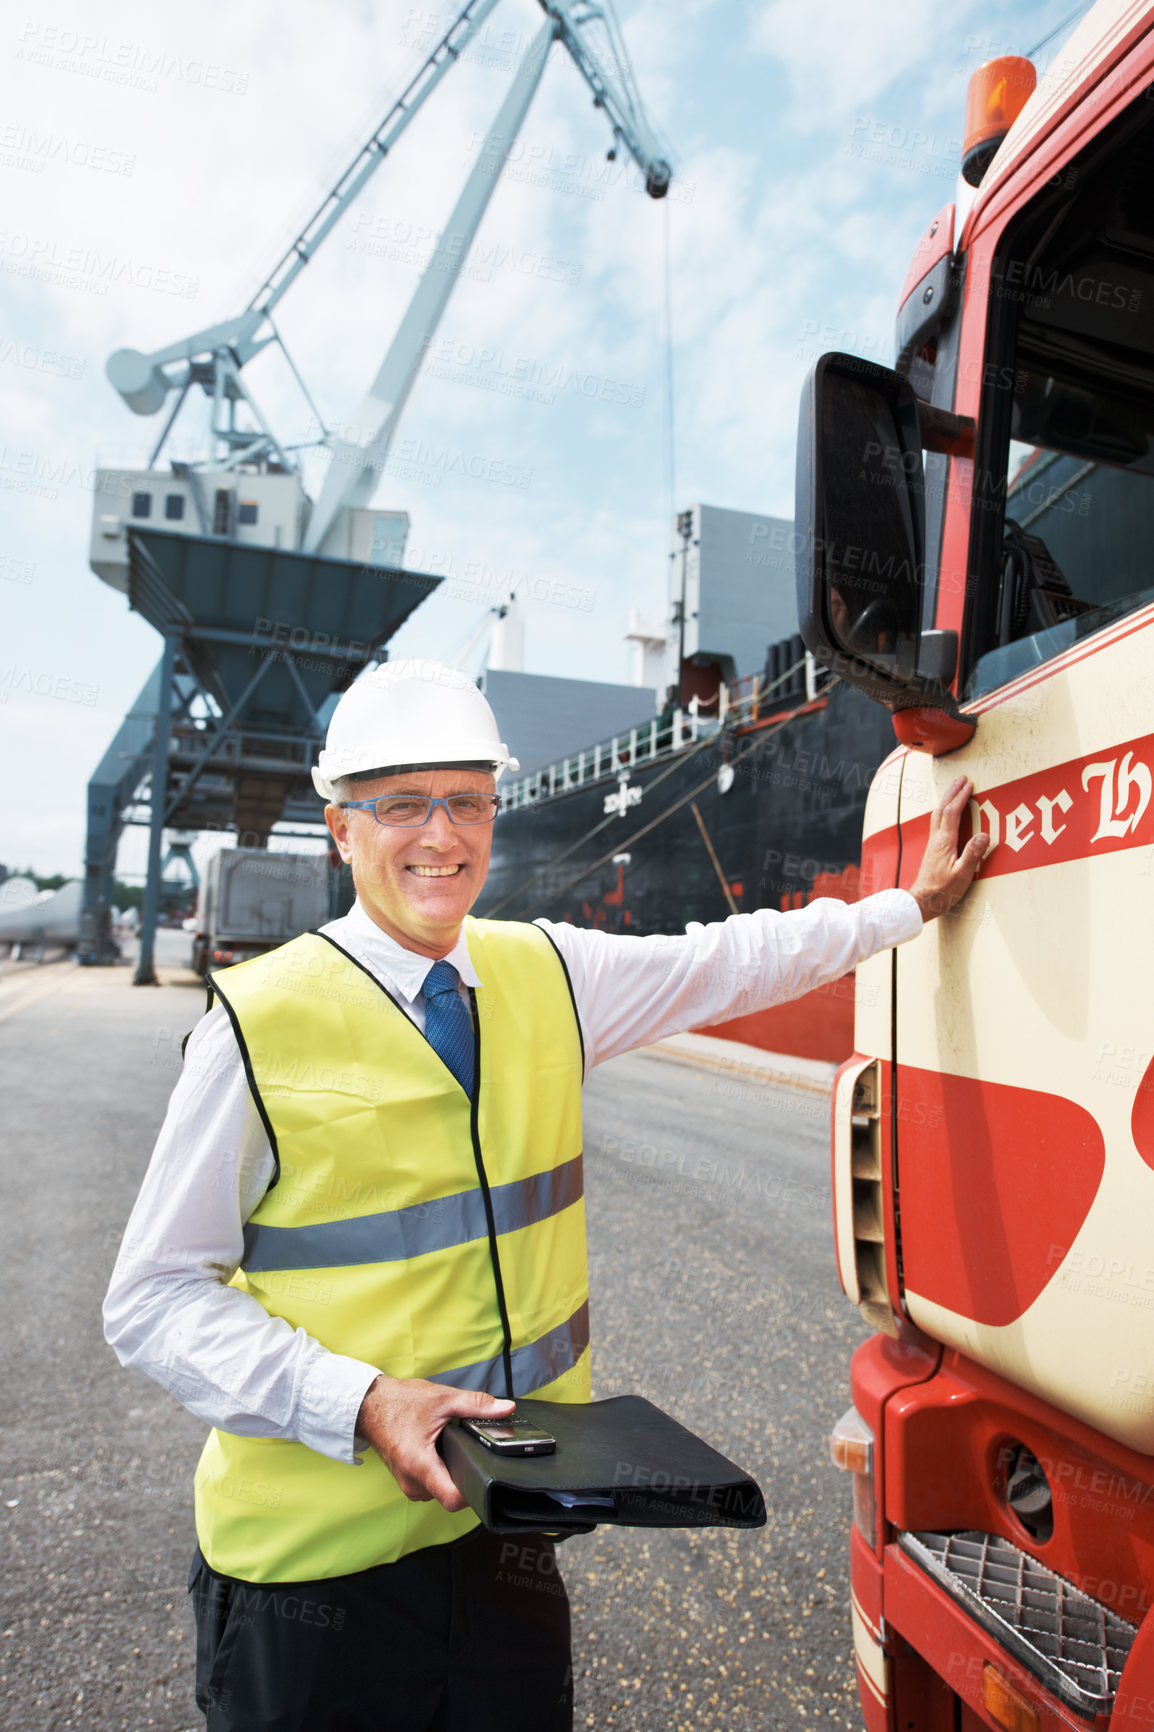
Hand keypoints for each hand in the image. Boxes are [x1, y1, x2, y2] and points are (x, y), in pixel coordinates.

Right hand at [356, 1376, 513, 1510]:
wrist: (369, 1405)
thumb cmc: (399, 1402)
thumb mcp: (443, 1398)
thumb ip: (477, 1405)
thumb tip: (506, 1409)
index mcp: (418, 1464)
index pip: (452, 1499)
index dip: (473, 1492)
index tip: (484, 1476)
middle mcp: (411, 1482)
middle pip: (450, 1495)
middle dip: (463, 1474)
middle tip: (466, 1450)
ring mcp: (408, 1485)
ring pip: (441, 1491)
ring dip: (450, 1473)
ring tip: (449, 1447)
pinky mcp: (407, 1482)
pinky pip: (431, 1485)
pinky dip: (439, 1471)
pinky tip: (439, 1452)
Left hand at [909, 776, 988, 922]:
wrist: (922, 901)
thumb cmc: (942, 891)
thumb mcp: (962, 875)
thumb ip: (972, 854)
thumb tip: (984, 835)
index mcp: (945, 843)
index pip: (952, 814)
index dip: (960, 798)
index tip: (969, 785)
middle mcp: (937, 839)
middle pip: (942, 809)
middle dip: (952, 793)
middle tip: (961, 779)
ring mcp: (933, 844)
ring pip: (937, 815)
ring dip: (946, 800)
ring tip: (955, 790)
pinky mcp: (932, 849)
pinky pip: (937, 823)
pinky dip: (943, 811)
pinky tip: (946, 813)